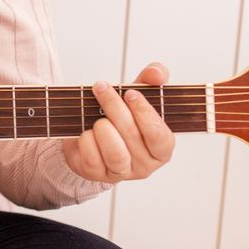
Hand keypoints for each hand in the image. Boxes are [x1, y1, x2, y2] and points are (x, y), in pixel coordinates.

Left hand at [62, 63, 174, 182]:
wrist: (91, 134)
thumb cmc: (120, 118)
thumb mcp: (138, 95)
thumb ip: (151, 79)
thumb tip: (156, 73)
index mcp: (162, 148)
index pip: (159, 135)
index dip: (143, 112)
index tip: (129, 92)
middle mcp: (146, 165)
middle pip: (132, 136)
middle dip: (114, 107)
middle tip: (102, 88)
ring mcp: (122, 173)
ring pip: (115, 152)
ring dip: (102, 127)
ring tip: (97, 116)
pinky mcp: (98, 175)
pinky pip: (92, 157)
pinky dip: (87, 139)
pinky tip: (88, 132)